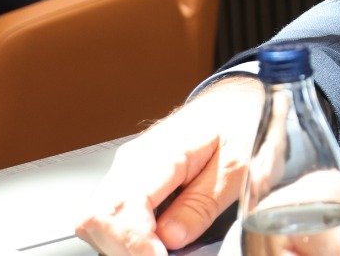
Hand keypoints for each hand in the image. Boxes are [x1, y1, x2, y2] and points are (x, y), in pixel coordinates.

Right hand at [76, 77, 263, 255]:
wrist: (239, 99)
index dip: (135, 245)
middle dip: (126, 249)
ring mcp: (127, 169)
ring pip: (96, 222)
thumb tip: (169, 239)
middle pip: (97, 219)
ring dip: (125, 246)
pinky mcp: (131, 180)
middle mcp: (132, 160)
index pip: (121, 207)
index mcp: (160, 152)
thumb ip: (202, 204)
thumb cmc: (242, 124)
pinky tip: (157, 242)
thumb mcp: (238, 167)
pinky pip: (111, 217)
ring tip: (163, 251)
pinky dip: (129, 237)